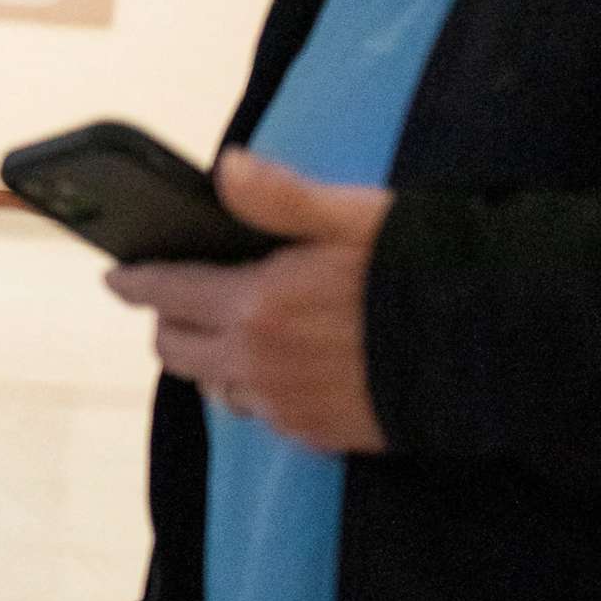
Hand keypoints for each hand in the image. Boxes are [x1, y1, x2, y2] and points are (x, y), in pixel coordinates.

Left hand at [106, 150, 392, 454]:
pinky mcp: (312, 432)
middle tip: (176, 302)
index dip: (134, 283)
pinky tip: (275, 369)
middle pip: (176, 349)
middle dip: (167, 323)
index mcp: (255, 304)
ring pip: (213, 386)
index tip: (115, 278)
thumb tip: (224, 168)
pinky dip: (254, 390)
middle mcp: (255, 361)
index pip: (166, 294)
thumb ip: (279, 198)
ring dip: (210, 360)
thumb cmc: (417, 271)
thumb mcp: (351, 217)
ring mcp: (282, 403)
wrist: (486, 346)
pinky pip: (259, 413)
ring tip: (227, 335)